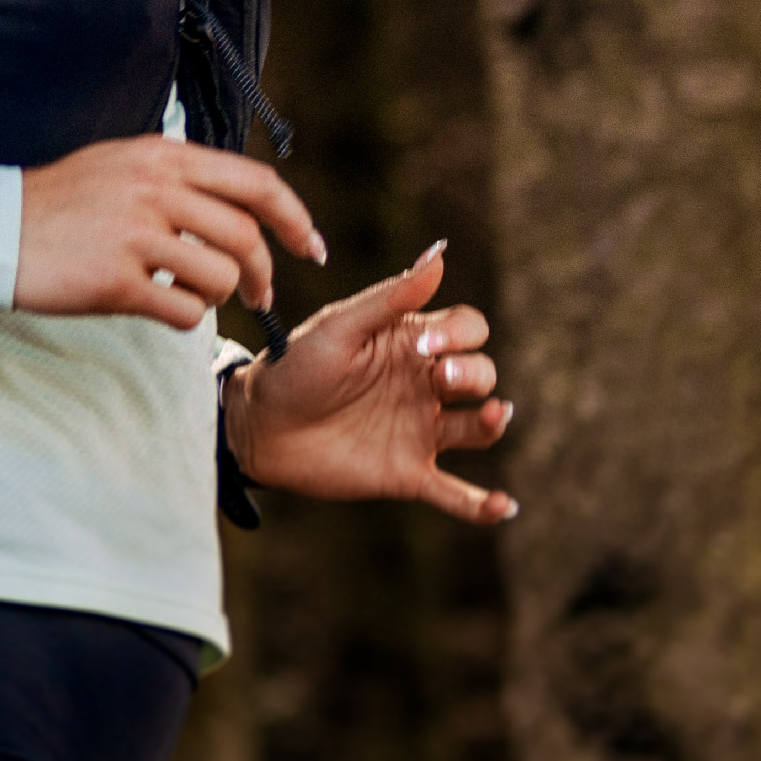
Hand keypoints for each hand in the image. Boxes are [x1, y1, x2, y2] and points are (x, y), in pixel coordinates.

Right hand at [16, 135, 321, 329]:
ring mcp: (135, 234)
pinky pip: (184, 311)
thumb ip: (176, 176)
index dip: (295, 218)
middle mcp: (154, 188)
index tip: (311, 248)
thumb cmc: (56, 204)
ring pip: (220, 276)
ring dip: (218, 296)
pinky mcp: (115, 280)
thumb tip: (239, 204)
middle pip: (247, 236)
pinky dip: (184, 318)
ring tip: (193, 297)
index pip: (256, 182)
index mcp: (160, 156)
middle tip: (259, 295)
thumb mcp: (118, 166)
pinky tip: (160, 309)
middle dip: (263, 273)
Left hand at [223, 240, 515, 524]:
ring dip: (491, 422)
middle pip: (480, 374)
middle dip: (474, 373)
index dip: (460, 334)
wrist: (256, 426)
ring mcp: (420, 430)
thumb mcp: (338, 328)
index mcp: (409, 343)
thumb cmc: (293, 367)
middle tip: (440, 376)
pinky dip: (483, 505)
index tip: (424, 345)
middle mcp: (423, 385)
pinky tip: (504, 507)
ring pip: (478, 427)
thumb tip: (438, 253)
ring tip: (491, 416)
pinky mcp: (408, 474)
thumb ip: (389, 298)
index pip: (466, 329)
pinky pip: (456, 492)